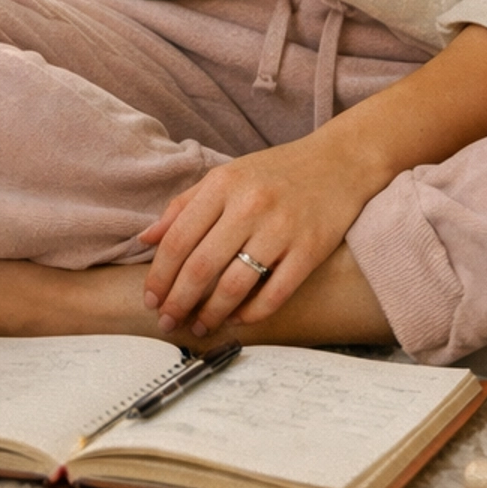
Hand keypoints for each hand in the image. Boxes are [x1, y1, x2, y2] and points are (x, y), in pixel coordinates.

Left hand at [138, 131, 383, 338]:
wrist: (339, 161)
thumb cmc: (276, 172)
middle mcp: (250, 204)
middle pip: (202, 267)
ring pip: (235, 286)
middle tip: (167, 321)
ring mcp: (282, 228)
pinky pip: (274, 294)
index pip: (179, 239)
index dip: (160, 276)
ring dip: (211, 314)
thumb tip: (146, 239)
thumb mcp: (227, 176)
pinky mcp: (310, 250)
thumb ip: (184, 205)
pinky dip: (251, 314)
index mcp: (224, 184)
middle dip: (178, 302)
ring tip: (199, 326)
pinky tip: (237, 319)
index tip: (151, 299)